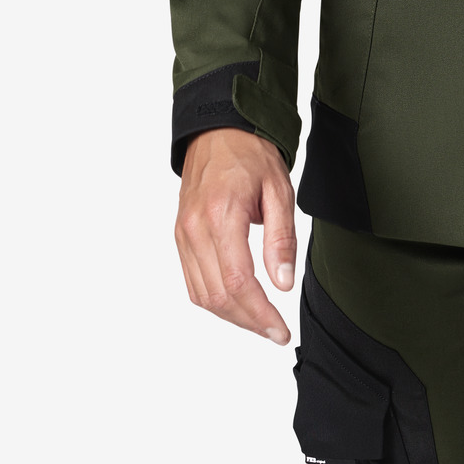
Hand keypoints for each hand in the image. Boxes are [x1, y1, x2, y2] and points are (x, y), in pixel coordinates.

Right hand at [174, 126, 297, 343]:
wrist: (217, 131)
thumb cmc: (250, 154)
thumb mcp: (279, 189)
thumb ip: (281, 239)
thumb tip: (283, 283)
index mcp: (221, 216)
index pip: (237, 283)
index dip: (260, 314)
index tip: (280, 331)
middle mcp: (195, 229)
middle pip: (217, 296)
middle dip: (248, 322)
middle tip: (275, 332)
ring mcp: (183, 235)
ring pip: (202, 295)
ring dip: (231, 316)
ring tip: (260, 322)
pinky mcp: (180, 237)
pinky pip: (192, 282)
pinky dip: (214, 300)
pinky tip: (237, 303)